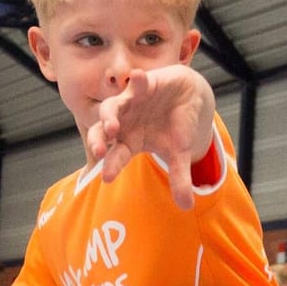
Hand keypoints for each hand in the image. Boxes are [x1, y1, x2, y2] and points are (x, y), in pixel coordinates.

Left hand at [88, 64, 215, 209]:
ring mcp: (131, 103)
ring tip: (112, 126)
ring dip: (110, 116)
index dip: (111, 165)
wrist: (187, 96)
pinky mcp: (143, 84)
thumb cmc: (176, 126)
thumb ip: (179, 178)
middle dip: (98, 141)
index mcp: (129, 142)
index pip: (116, 156)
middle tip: (99, 152)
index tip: (107, 177)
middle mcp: (125, 122)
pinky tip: (137, 78)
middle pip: (103, 133)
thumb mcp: (179, 154)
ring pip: (112, 108)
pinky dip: (136, 81)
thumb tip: (187, 207)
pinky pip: (137, 83)